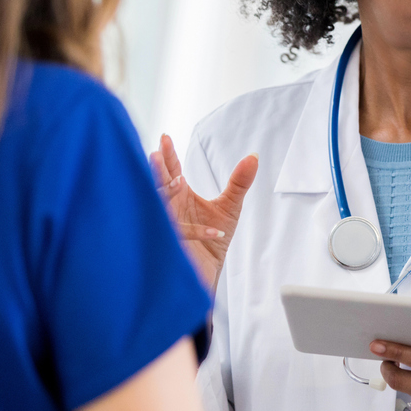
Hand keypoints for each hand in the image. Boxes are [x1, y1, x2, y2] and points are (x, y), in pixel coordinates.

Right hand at [149, 133, 256, 290]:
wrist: (207, 272)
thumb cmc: (213, 238)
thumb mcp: (229, 206)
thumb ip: (240, 181)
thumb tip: (254, 155)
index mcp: (178, 195)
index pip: (170, 171)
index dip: (167, 155)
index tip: (165, 138)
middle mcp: (168, 209)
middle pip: (158, 186)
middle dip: (157, 171)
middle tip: (156, 154)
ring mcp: (167, 228)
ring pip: (160, 208)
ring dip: (166, 194)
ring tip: (178, 180)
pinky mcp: (173, 248)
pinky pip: (180, 237)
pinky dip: (198, 233)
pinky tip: (216, 232)